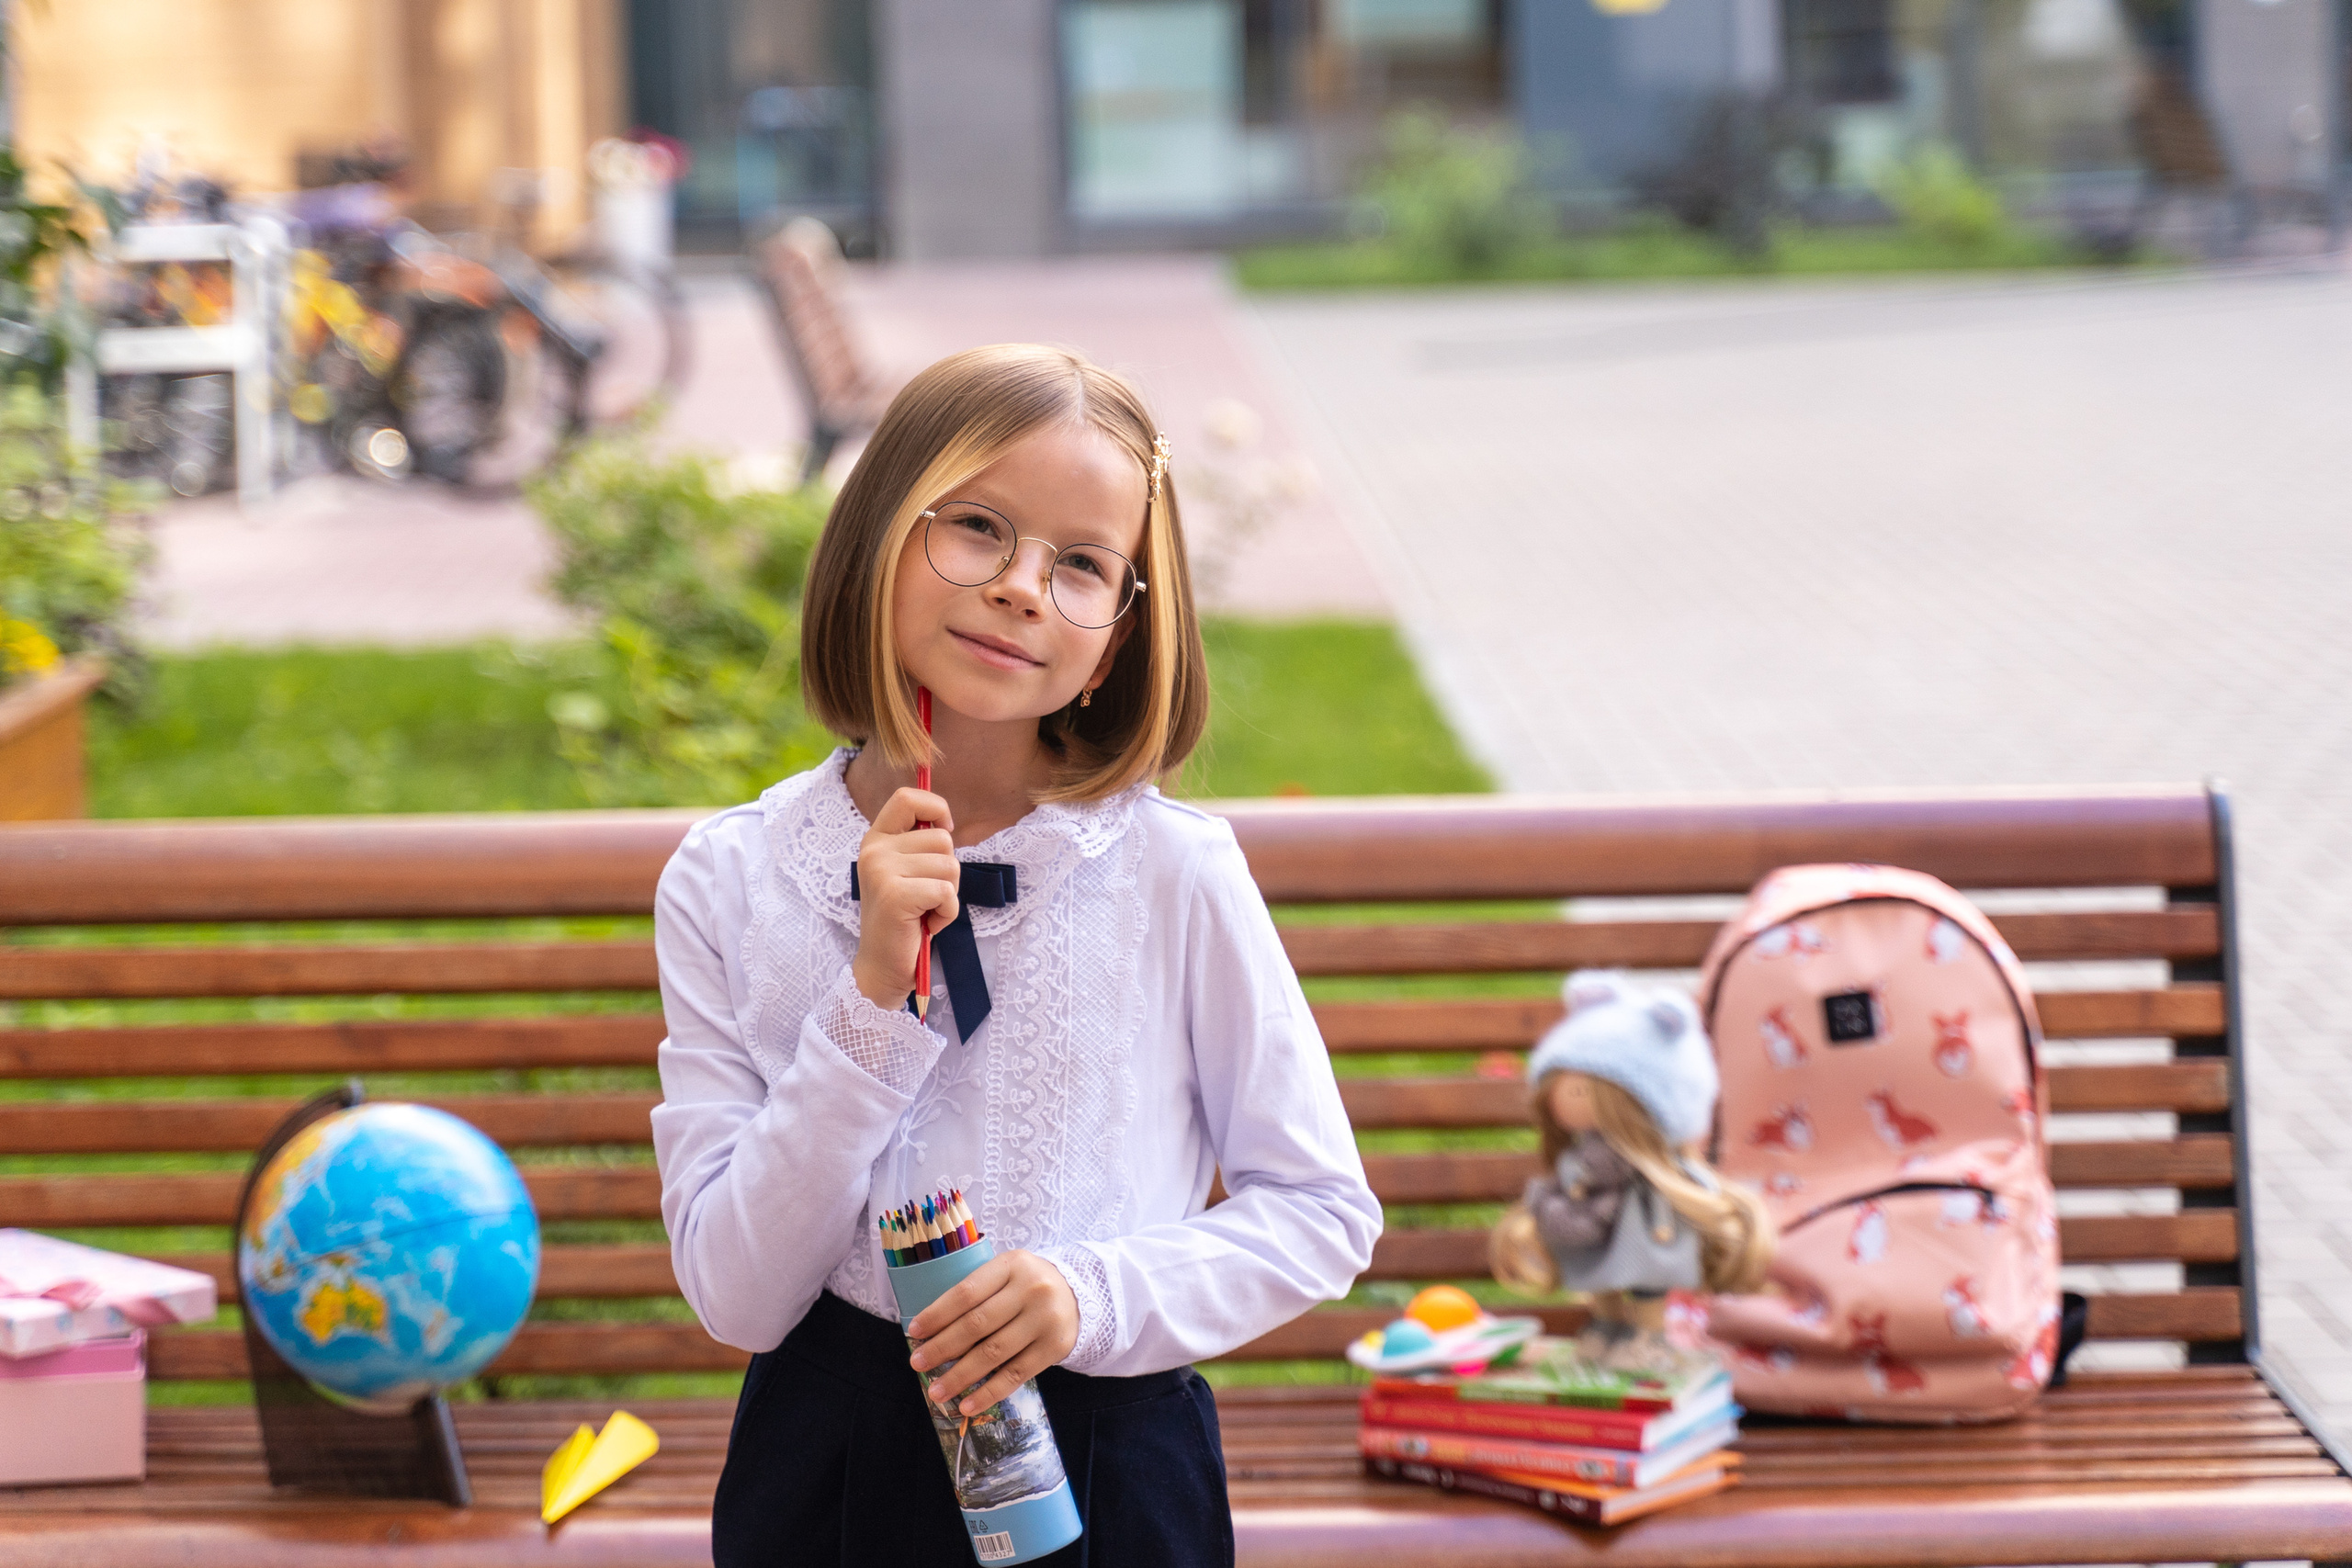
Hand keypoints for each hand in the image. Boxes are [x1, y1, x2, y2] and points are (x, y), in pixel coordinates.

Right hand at [852, 787, 957, 1009]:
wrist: (882, 966)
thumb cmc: (904, 919)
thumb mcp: (907, 872)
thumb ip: (920, 846)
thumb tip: (946, 823)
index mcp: (876, 839)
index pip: (908, 797)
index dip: (936, 809)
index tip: (943, 831)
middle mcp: (874, 850)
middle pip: (942, 839)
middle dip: (948, 871)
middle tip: (926, 897)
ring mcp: (881, 871)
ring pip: (949, 865)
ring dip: (948, 894)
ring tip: (924, 911)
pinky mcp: (895, 895)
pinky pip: (946, 892)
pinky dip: (947, 912)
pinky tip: (927, 924)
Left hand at [905, 1249, 1078, 1416]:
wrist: (1079, 1295)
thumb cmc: (1027, 1285)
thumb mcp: (1006, 1273)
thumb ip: (977, 1293)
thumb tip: (931, 1331)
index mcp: (1012, 1265)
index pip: (967, 1292)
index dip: (938, 1313)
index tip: (914, 1332)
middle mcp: (1031, 1290)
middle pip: (977, 1324)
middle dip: (942, 1347)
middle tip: (917, 1363)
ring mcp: (1044, 1320)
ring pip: (993, 1353)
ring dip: (960, 1375)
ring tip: (937, 1391)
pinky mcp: (1054, 1348)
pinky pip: (1015, 1375)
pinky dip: (988, 1392)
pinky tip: (968, 1404)